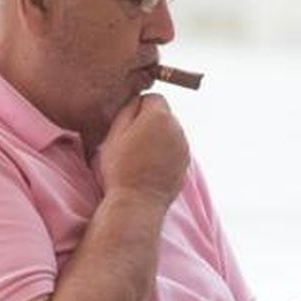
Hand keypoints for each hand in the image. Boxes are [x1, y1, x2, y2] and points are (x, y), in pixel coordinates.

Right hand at [97, 93, 190, 209]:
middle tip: (131, 142)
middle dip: (149, 123)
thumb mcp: (114, 134)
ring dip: (158, 139)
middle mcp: (177, 128)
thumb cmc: (121, 168)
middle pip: (163, 116)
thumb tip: (136, 101)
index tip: (127, 125)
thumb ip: (127, 111)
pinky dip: (164, 154)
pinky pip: (174, 150)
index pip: (152, 98)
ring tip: (140, 157)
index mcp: (159, 116)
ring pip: (170, 133)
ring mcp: (184, 147)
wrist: (137, 202)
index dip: (137, 109)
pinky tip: (150, 167)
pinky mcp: (185, 164)